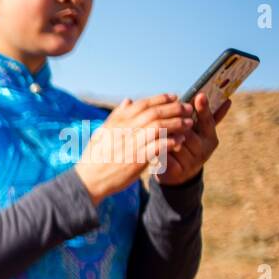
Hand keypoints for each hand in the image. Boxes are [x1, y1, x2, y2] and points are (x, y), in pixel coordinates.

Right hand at [75, 93, 192, 204]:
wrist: (89, 181)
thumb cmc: (95, 157)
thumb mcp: (102, 132)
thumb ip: (117, 116)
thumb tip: (128, 100)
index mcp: (117, 123)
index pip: (142, 104)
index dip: (161, 99)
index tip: (174, 97)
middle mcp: (124, 130)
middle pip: (154, 113)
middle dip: (174, 109)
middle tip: (188, 108)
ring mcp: (131, 144)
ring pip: (159, 127)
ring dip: (176, 124)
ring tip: (188, 124)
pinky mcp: (137, 159)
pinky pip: (159, 146)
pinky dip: (171, 141)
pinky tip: (179, 141)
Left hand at [156, 92, 229, 185]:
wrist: (177, 174)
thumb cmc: (186, 145)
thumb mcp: (198, 132)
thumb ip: (207, 117)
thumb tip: (228, 100)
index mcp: (210, 138)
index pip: (207, 121)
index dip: (203, 109)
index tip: (200, 95)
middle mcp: (204, 151)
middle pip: (188, 132)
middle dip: (175, 125)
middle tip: (162, 117)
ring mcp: (192, 163)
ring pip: (175, 143)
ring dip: (164, 137)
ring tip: (153, 133)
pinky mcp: (178, 172)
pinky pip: (166, 157)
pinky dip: (158, 150)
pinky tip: (151, 147)